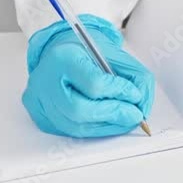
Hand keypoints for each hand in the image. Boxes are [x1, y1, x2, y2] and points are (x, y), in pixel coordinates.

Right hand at [22, 14, 154, 137]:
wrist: (58, 51)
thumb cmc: (86, 51)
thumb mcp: (113, 54)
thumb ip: (134, 76)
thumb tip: (142, 105)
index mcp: (63, 57)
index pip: (94, 83)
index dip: (119, 92)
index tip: (135, 95)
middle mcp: (45, 80)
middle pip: (80, 110)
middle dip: (114, 115)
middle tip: (135, 115)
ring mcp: (40, 100)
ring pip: (75, 126)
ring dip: (107, 127)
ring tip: (125, 120)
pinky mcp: (40, 115)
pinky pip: (69, 131)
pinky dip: (95, 130)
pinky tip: (108, 123)